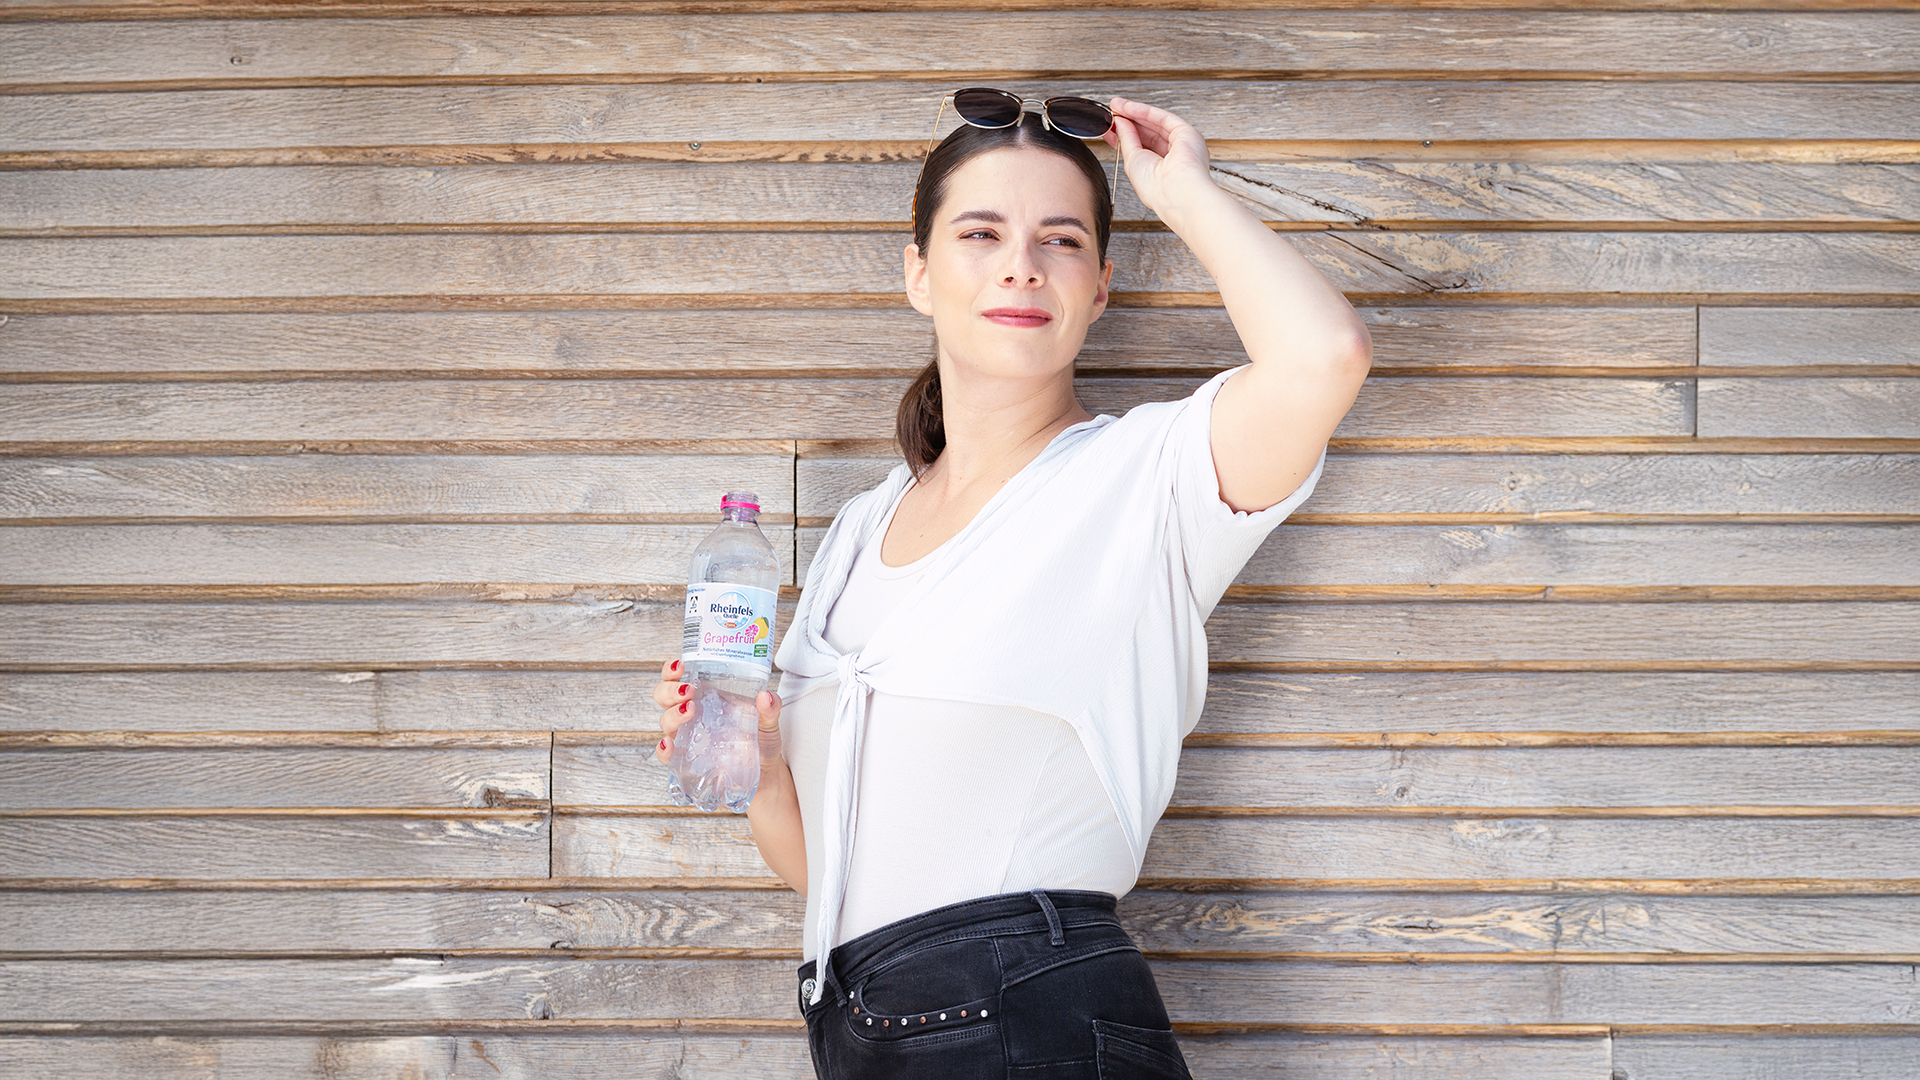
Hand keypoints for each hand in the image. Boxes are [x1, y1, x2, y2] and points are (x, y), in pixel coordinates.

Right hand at [653, 657, 784, 766]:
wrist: (766, 774)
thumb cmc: (762, 741)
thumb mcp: (769, 722)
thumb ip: (770, 709)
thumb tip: (766, 696)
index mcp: (708, 697)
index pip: (681, 678)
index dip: (672, 670)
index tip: (679, 666)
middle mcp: (693, 714)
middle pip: (665, 697)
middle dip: (670, 691)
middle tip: (688, 691)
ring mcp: (688, 737)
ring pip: (666, 721)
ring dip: (673, 714)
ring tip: (690, 710)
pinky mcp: (687, 761)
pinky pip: (667, 755)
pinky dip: (664, 750)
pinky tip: (670, 745)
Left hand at [1103, 96, 1214, 222]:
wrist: (1175, 192)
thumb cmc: (1156, 188)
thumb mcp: (1132, 160)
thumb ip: (1126, 139)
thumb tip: (1120, 123)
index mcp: (1159, 171)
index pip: (1140, 147)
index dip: (1124, 135)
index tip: (1109, 127)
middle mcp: (1173, 157)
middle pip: (1148, 134)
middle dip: (1128, 122)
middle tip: (1111, 113)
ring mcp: (1181, 145)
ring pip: (1155, 124)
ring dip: (1134, 113)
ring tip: (1116, 106)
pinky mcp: (1187, 134)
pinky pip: (1163, 118)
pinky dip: (1145, 111)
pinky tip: (1129, 107)